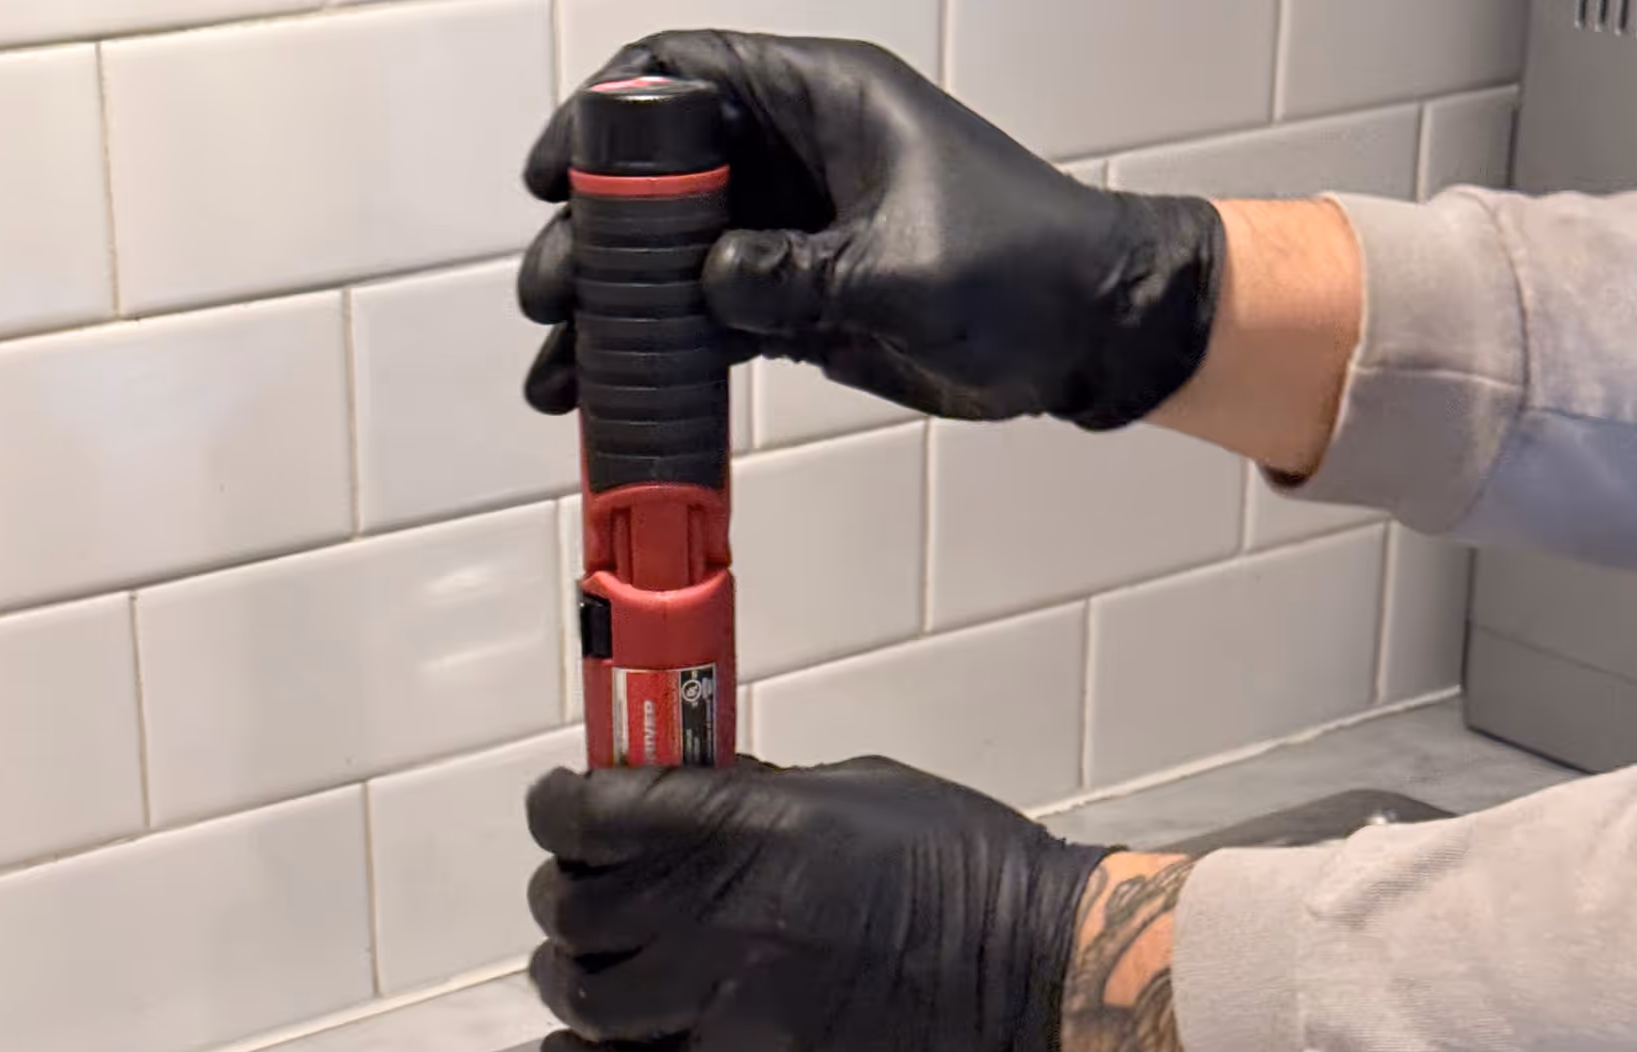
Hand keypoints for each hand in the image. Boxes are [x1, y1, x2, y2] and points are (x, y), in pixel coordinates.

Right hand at [519, 32, 1224, 427]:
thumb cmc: (1023, 268)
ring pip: (678, 259)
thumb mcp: (899, 269)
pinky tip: (616, 389)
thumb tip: (707, 288)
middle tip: (549, 293)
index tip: (550, 176)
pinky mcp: (803, 301)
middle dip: (594, 236)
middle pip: (662, 178)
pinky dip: (666, 353)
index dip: (605, 117)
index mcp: (823, 103)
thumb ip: (793, 276)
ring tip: (559, 366)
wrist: (1088, 335)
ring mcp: (797, 233)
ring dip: (618, 310)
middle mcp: (799, 158)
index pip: (687, 78)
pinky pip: (713, 319)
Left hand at [525, 757, 1111, 1051]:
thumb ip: (749, 797)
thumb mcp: (852, 789)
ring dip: (566, 972)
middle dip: (564, 890)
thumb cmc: (962, 868)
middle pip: (574, 907)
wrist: (1034, 977)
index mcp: (750, 829)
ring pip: (584, 995)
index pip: (589, 817)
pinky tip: (577, 1040)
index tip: (560, 805)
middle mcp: (724, 919)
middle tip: (581, 886)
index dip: (556, 807)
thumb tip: (674, 798)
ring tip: (583, 961)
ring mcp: (729, 1007)